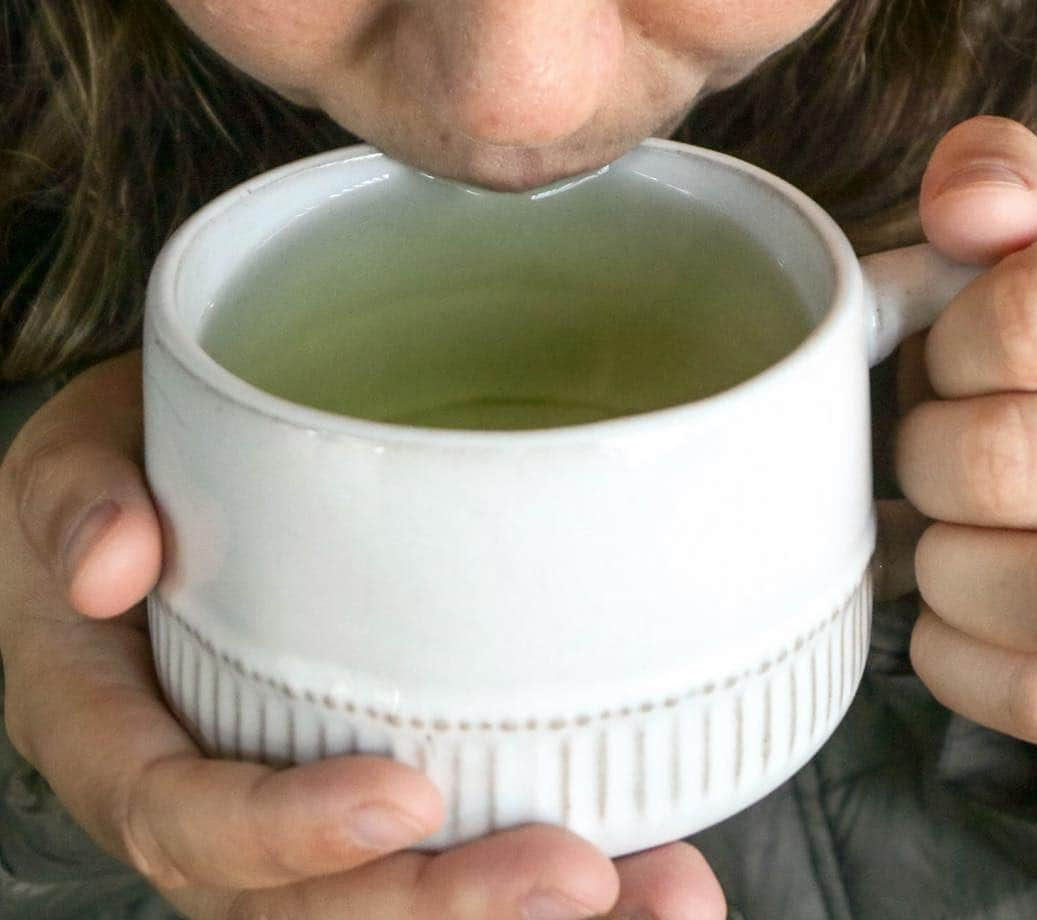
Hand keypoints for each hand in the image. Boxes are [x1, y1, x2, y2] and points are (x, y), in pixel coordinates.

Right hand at [0, 352, 726, 917]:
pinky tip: (653, 863)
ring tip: (664, 897)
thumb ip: (76, 499)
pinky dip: (542, 870)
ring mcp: (292, 796)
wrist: (158, 486)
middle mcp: (209, 795)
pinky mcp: (362, 771)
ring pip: (390, 902)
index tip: (404, 800)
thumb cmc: (120, 472)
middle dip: (442, 908)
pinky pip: (442, 847)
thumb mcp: (73, 460)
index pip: (187, 821)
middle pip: (313, 905)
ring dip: (522, 915)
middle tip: (578, 878)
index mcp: (116, 734)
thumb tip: (109, 565)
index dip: (288, 834)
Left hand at [878, 115, 1036, 752]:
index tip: (959, 364)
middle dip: (929, 457)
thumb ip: (1003, 188)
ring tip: (954, 535)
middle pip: (992, 460)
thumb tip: (970, 206)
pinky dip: (963, 659)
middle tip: (941, 454)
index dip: (951, 348)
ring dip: (947, 563)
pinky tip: (961, 611)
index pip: (1012, 323)